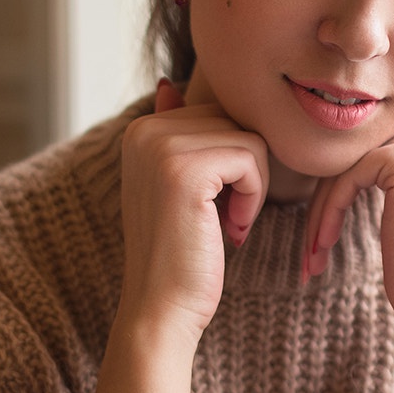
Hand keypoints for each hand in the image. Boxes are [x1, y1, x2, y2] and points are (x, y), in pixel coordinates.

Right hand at [116, 79, 271, 342]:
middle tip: (222, 219)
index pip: (219, 114)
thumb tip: (168, 82)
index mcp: (140, 129)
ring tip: (225, 224)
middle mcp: (143, 129)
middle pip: (235, 120)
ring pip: (248, 137)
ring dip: (251, 187)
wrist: (162, 310)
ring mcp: (159, 147)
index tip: (211, 208)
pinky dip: (254, 197)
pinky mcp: (184, 169)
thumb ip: (175, 135)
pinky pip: (252, 156)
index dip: (230, 163)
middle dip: (243, 171)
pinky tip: (230, 230)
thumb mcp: (174, 187)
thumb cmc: (179, 256)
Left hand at [302, 118, 393, 343]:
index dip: (333, 198)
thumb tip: (334, 161)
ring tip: (311, 258)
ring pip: (343, 171)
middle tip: (308, 253)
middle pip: (351, 163)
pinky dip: (328, 214)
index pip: (362, 159)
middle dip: (322, 208)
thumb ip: (382, 177)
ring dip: (319, 217)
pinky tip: (322, 247)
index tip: (316, 240)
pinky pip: (346, 180)